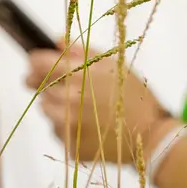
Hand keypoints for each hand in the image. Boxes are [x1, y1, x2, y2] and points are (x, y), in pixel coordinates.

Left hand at [26, 46, 173, 166]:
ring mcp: (67, 126)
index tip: (38, 64)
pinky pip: (59, 132)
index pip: (37, 63)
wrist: (150, 135)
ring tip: (84, 108)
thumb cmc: (135, 96)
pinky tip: (89, 126)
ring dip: (57, 107)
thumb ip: (82, 52)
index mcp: (77, 75)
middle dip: (50, 85)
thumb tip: (56, 41)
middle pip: (40, 88)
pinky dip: (68, 128)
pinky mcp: (70, 146)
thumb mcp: (114, 65)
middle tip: (70, 88)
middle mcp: (66, 100)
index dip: (36, 62)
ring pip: (47, 111)